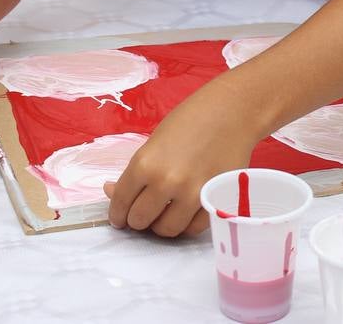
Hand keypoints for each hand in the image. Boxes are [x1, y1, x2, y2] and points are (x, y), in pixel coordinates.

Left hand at [103, 86, 259, 237]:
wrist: (232, 112)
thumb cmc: (190, 119)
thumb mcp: (154, 142)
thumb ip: (134, 172)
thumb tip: (111, 191)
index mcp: (145, 164)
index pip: (121, 203)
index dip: (117, 213)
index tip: (120, 216)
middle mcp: (166, 182)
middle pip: (140, 220)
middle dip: (138, 219)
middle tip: (144, 212)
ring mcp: (192, 194)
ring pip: (166, 230)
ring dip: (161, 225)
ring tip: (164, 213)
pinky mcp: (215, 200)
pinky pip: (193, 228)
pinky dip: (186, 224)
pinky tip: (184, 213)